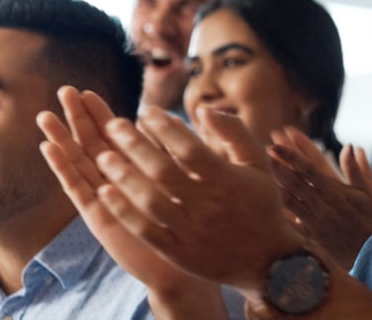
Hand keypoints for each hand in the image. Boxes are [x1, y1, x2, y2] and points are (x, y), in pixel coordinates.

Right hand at [39, 87, 220, 312]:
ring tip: (45, 115)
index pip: (114, 137)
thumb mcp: (189, 180)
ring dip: (62, 139)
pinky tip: (49, 148)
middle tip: (65, 90)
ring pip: (79, 163)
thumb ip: (177, 150)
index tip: (89, 91)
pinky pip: (77, 189)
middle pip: (92, 145)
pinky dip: (63, 168)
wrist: (183, 266)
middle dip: (78, 118)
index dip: (101, 114)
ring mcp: (104, 199)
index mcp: (136, 172)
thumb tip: (172, 119)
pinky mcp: (97, 217)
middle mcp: (116, 184)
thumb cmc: (191, 225)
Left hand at [91, 106, 309, 290]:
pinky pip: (145, 230)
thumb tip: (203, 110)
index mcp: (227, 180)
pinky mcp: (178, 252)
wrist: (268, 261)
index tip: (145, 111)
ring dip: (123, 176)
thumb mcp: (257, 164)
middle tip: (113, 125)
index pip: (189, 148)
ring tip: (103, 156)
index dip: (165, 128)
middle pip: (162, 171)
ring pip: (149, 200)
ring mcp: (191, 231)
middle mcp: (208, 205)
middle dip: (134, 145)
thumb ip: (234, 133)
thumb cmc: (261, 204)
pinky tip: (105, 193)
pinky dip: (123, 210)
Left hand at [268, 128, 371, 268]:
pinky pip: (288, 223)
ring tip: (259, 170)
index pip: (310, 168)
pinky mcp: (309, 236)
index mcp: (335, 192)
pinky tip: (262, 202)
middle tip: (262, 150)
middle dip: (277, 164)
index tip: (276, 143)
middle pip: (294, 181)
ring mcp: (313, 221)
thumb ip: (357, 169)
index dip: (291, 155)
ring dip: (273, 183)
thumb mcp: (369, 193)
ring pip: (287, 199)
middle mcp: (322, 205)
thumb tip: (351, 146)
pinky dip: (276, 212)